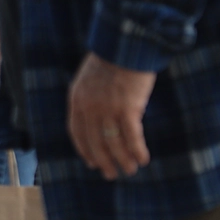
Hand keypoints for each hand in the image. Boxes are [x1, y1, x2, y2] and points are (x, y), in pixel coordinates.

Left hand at [67, 53, 156, 179]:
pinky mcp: (127, 109)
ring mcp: (107, 109)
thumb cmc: (111, 60)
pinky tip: (143, 159)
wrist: (125, 45)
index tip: (91, 163)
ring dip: (123, 160)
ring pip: (113, 144)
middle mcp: (88, 107)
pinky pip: (131, 138)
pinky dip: (137, 151)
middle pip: (94, 142)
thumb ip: (88, 99)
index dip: (84, 149)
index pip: (76, 132)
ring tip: (130, 170)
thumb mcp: (89, 79)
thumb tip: (96, 121)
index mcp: (76, 99)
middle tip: (111, 174)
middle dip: (103, 161)